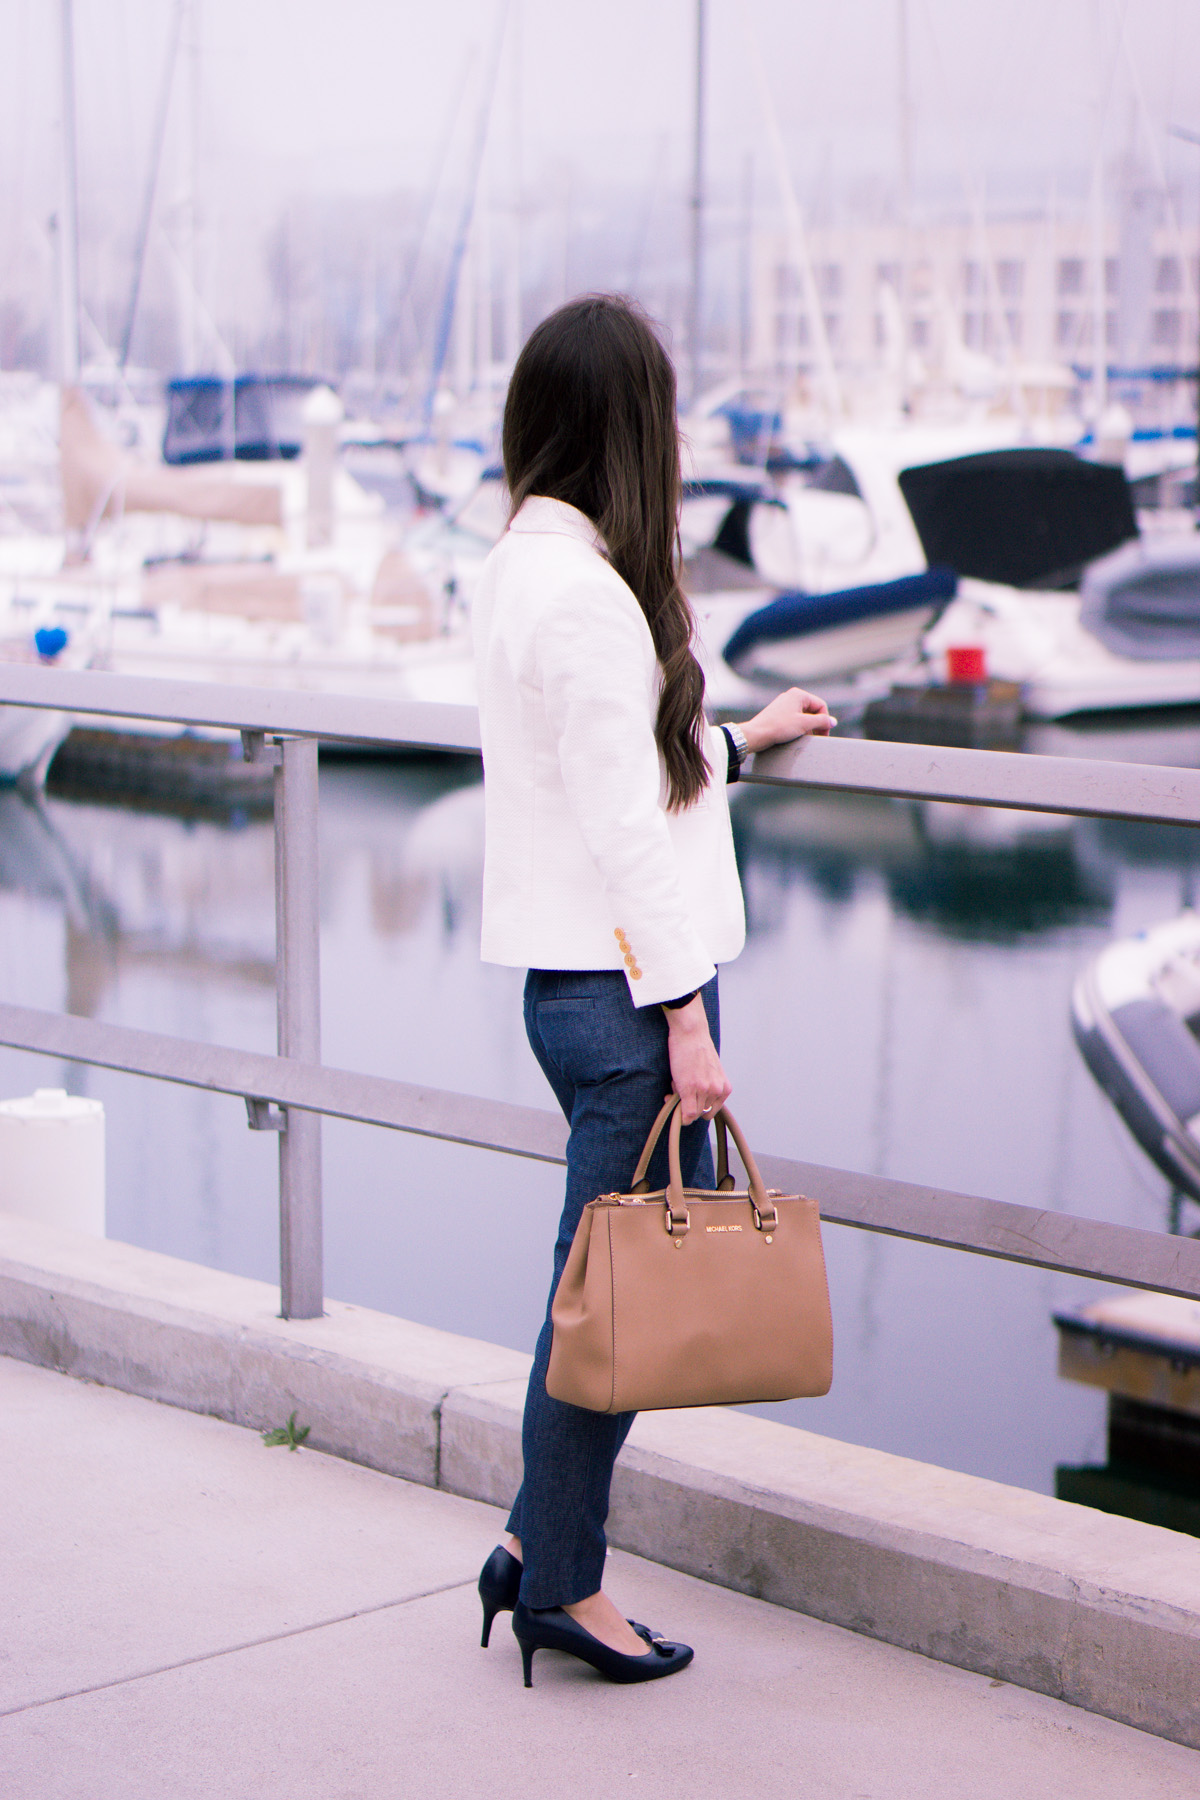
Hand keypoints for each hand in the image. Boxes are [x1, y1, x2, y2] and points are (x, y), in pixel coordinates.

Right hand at [663, 994, 731, 1124]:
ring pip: (692, 1113)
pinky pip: (686, 1114)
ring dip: (680, 1103)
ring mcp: (704, 1090)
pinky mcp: (690, 1089)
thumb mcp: (711, 1071)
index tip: (688, 1099)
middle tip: (678, 1089)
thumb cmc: (698, 1048)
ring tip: (676, 1083)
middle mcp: (717, 1091)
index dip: (697, 1107)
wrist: (691, 1032)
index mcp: (724, 1088)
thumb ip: (708, 1087)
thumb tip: (694, 1103)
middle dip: (688, 1105)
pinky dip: (678, 1114)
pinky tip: (669, 1097)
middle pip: (701, 1113)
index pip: (711, 1111)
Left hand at [740, 687, 835, 754]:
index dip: (825, 720)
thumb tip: (833, 721)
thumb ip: (822, 721)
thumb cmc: (778, 727)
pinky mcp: (778, 715)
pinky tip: (796, 737)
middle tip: (817, 737)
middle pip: (812, 711)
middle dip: (816, 725)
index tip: (824, 733)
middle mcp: (791, 697)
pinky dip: (798, 728)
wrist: (756, 734)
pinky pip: (794, 720)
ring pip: (803, 717)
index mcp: (798, 694)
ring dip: (808, 728)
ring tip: (805, 738)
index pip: (821, 705)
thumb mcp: (804, 724)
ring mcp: (784, 705)